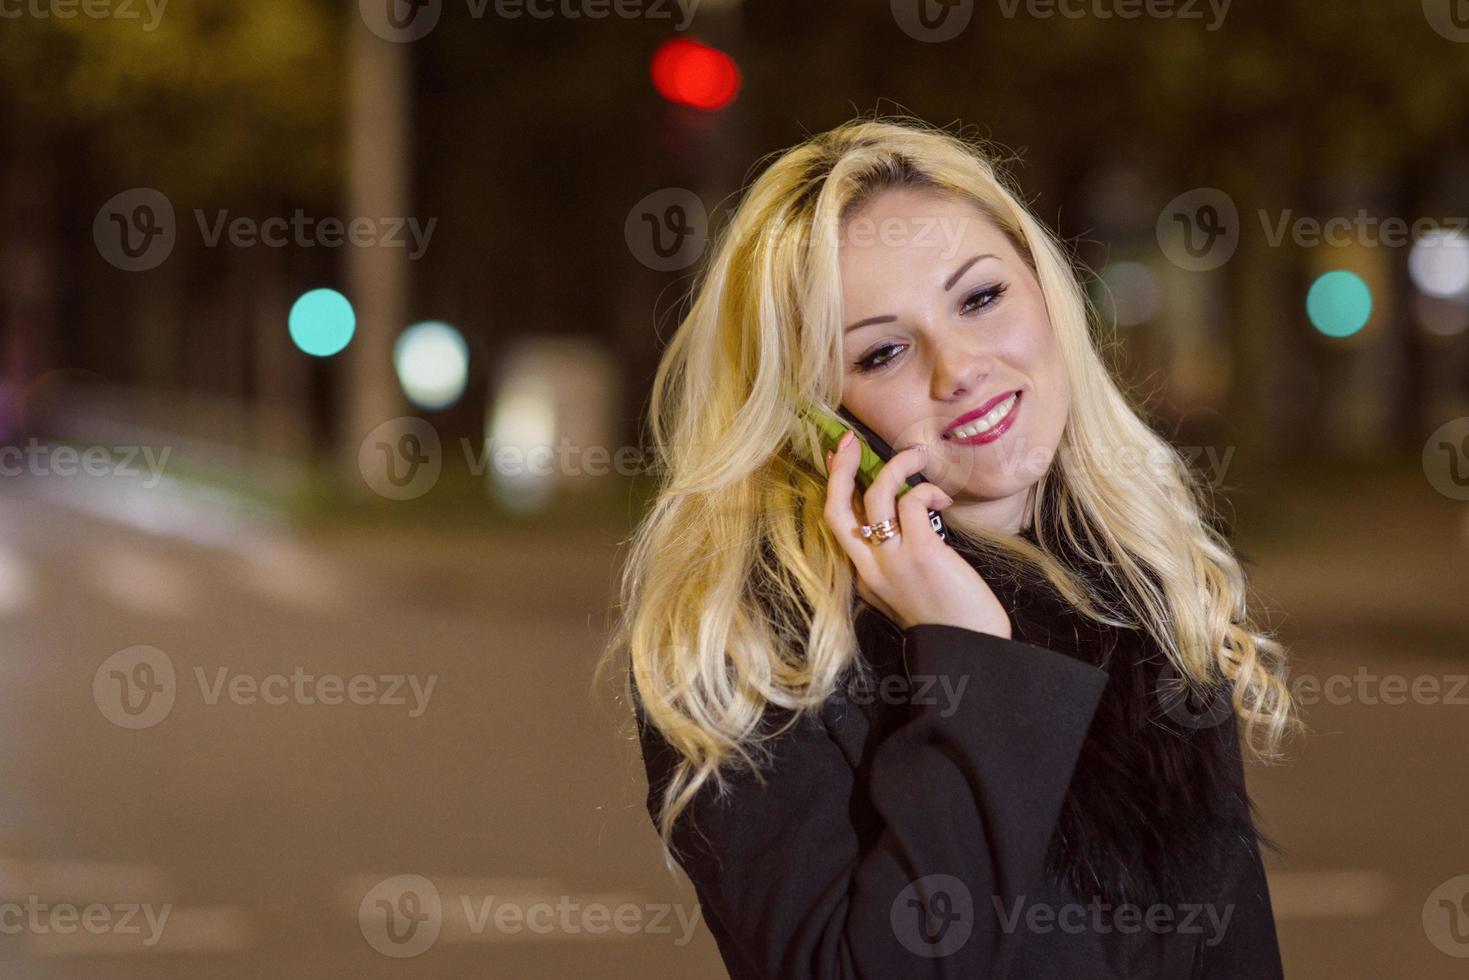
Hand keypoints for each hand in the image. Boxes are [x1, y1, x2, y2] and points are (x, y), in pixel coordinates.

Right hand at [822, 430, 1012, 638]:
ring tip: (918, 455)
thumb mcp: (911, 588)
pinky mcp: (920, 553)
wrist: (971, 650)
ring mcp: (892, 561)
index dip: (836, 486)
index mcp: (865, 576)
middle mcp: (869, 568)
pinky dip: (925, 491)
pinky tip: (943, 498)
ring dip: (895, 466)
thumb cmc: (951, 619)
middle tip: (850, 440)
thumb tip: (905, 515)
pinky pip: (911, 503)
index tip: (839, 458)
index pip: (839, 524)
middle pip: (836, 509)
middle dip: (841, 469)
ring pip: (874, 497)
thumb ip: (900, 559)